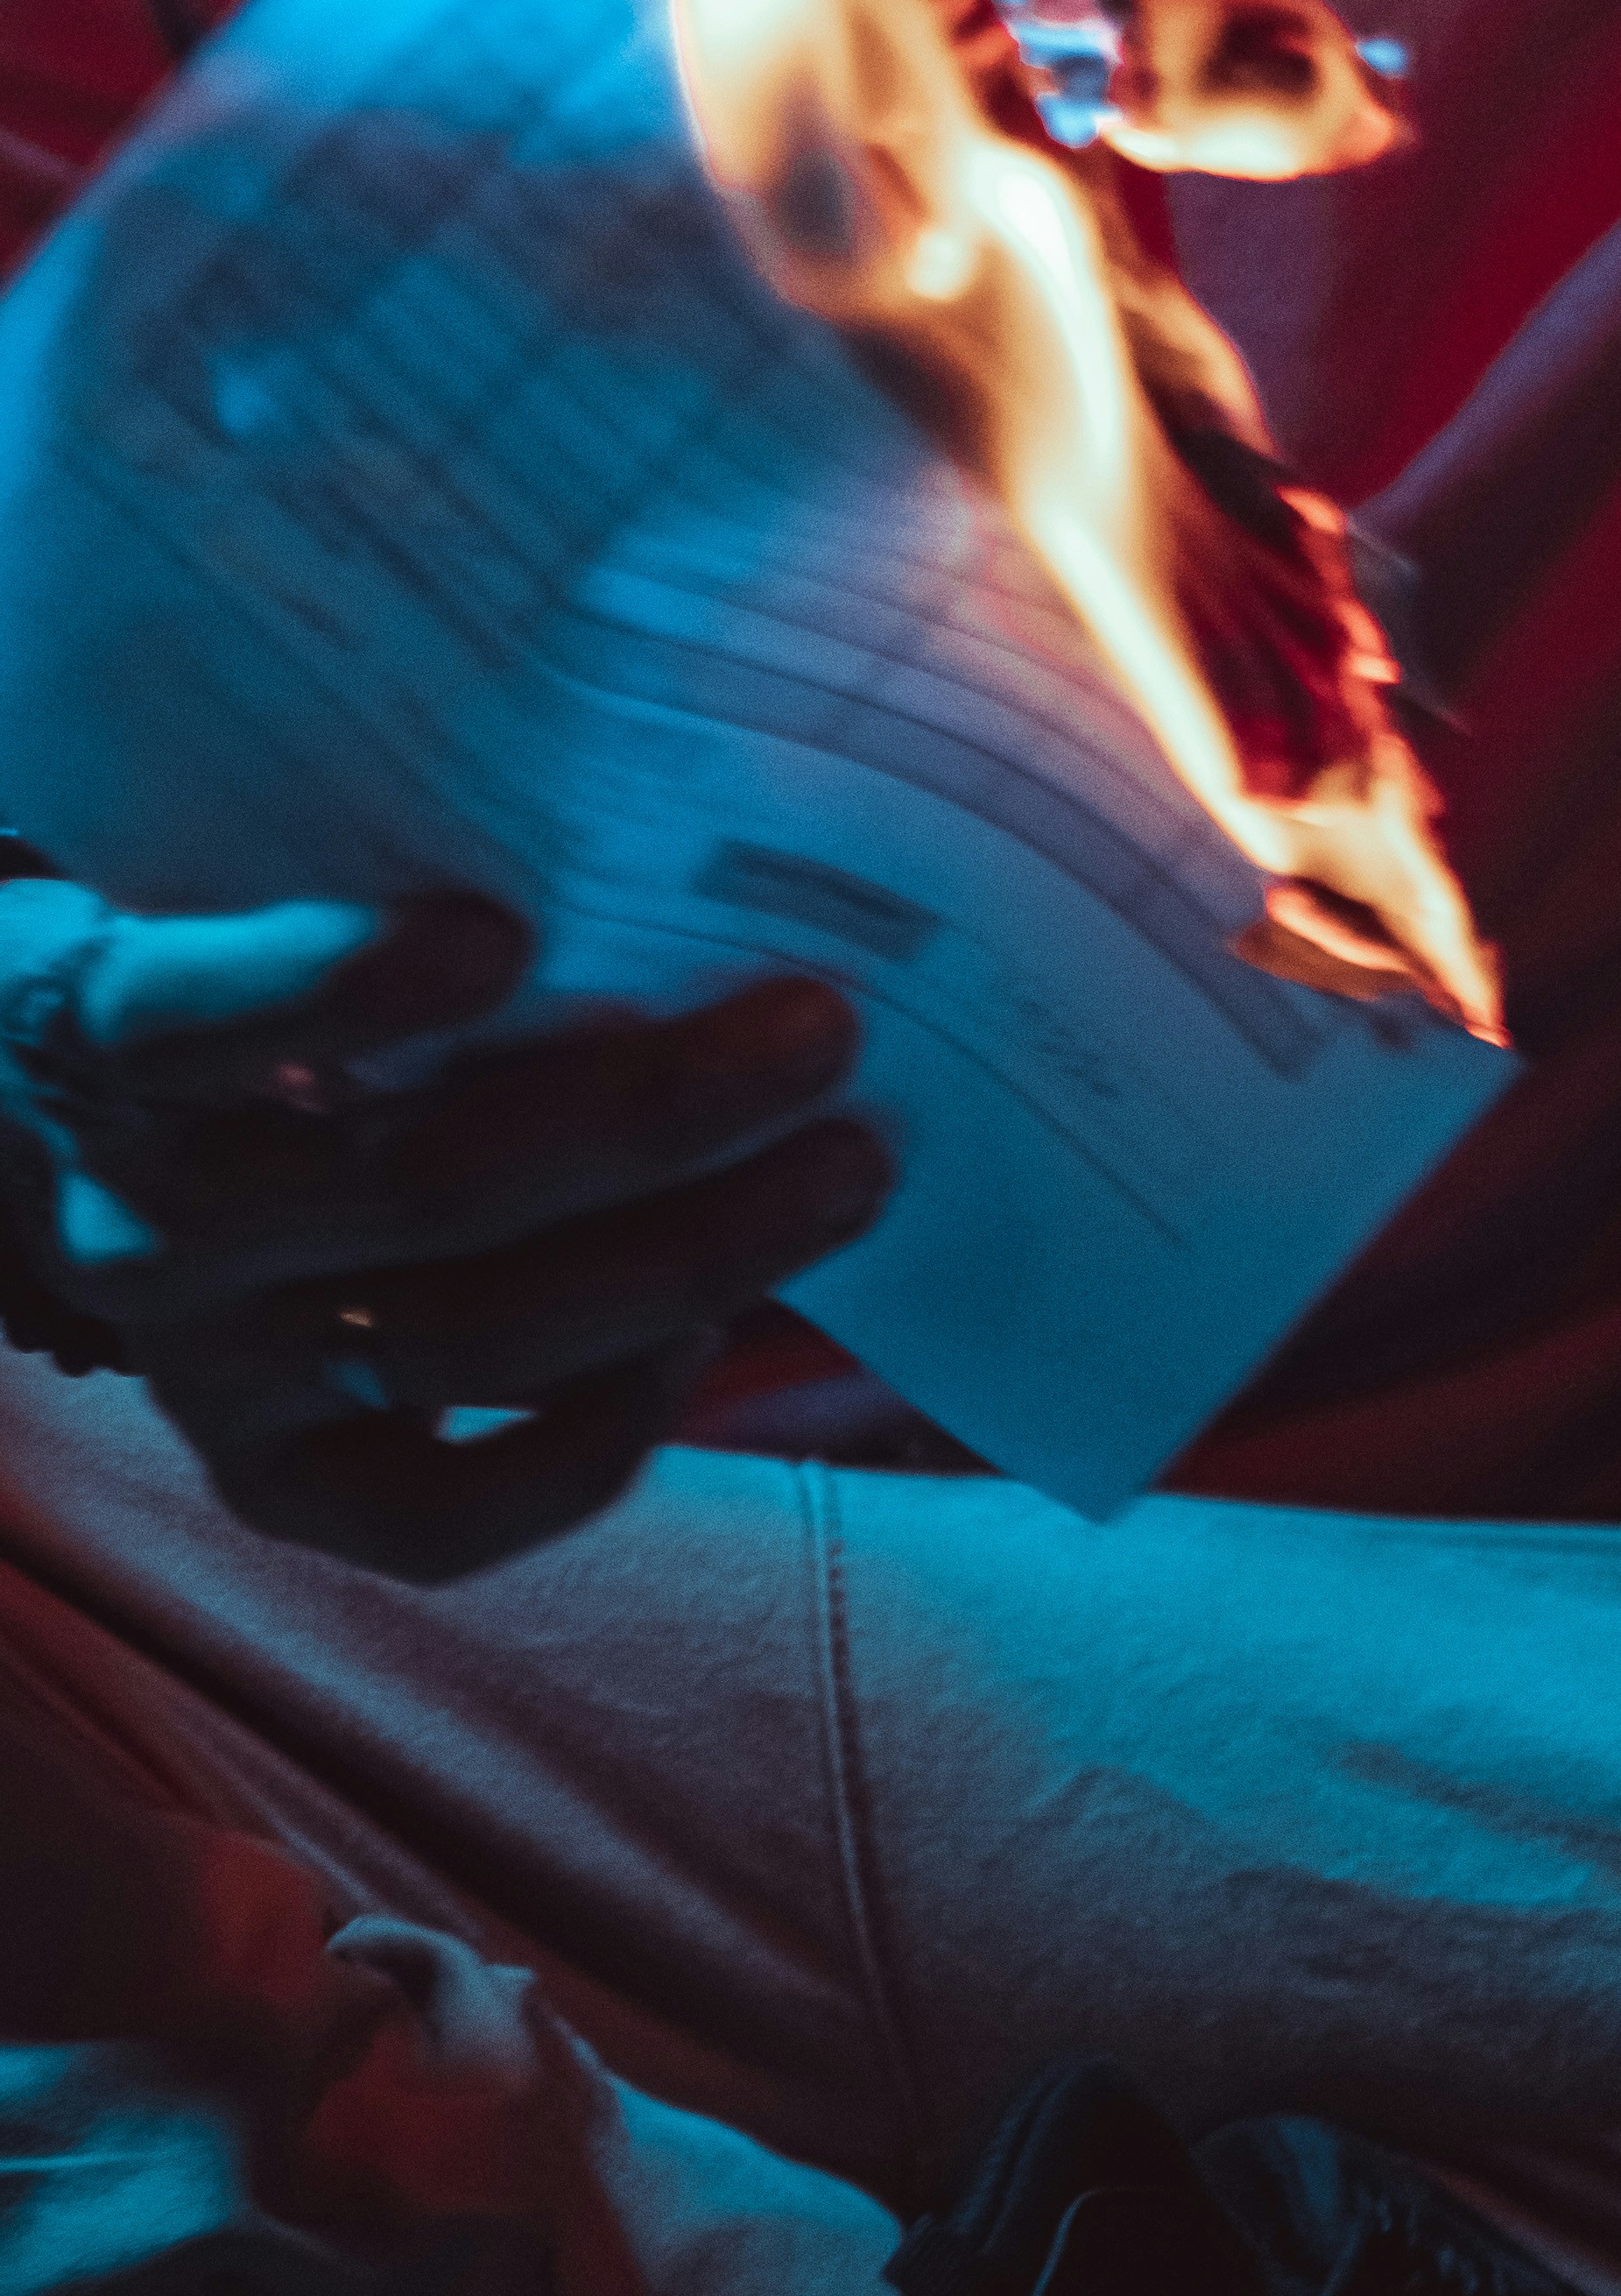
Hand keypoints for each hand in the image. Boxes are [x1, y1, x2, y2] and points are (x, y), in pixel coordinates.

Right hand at [0, 870, 891, 1582]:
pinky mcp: (276, 1479)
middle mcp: (142, 1219)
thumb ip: (386, 835)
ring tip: (844, 1169)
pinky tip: (701, 1341)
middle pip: (407, 1189)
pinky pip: (437, 1517)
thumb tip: (647, 779)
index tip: (504, 927)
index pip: (185, 1017)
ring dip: (684, 1258)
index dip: (337, 985)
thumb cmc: (242, 938)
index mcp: (101, 1032)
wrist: (105, 1112)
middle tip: (822, 1031)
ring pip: (462, 1340)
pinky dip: (589, 1441)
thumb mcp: (256, 863)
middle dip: (646, 1115)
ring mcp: (211, 1366)